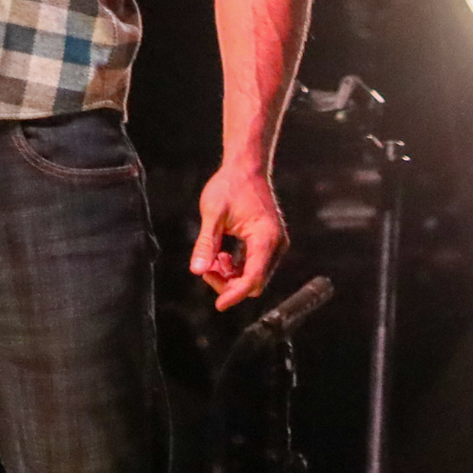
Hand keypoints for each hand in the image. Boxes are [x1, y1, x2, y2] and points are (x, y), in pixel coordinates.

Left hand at [190, 163, 287, 312]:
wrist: (246, 167)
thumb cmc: (229, 185)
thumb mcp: (212, 213)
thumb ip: (206, 243)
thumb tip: (197, 271)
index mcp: (265, 238)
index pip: (253, 278)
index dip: (235, 294)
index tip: (218, 305)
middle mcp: (275, 245)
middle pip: (254, 281)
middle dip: (229, 282)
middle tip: (207, 268)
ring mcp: (274, 244)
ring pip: (254, 275)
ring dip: (232, 275)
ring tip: (212, 258)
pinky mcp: (269, 242)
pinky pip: (254, 265)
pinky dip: (238, 267)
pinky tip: (222, 255)